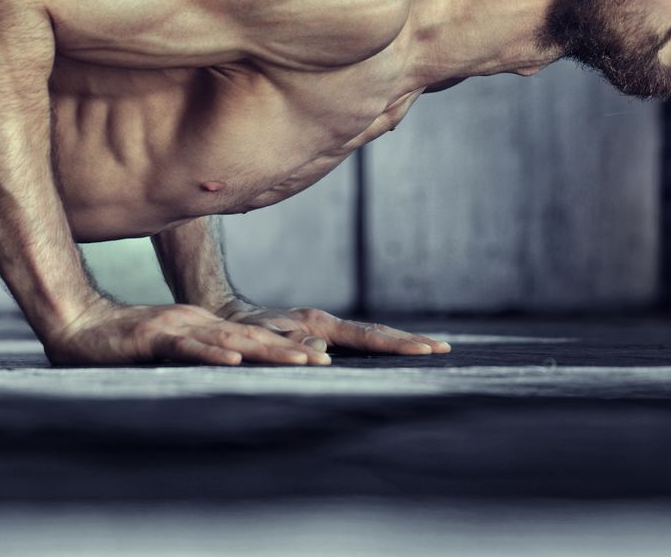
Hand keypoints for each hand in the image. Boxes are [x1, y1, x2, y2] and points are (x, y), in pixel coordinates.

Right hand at [42, 300, 332, 366]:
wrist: (75, 325)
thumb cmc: (118, 342)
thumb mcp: (166, 348)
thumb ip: (194, 353)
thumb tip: (226, 365)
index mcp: (202, 328)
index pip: (251, 339)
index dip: (285, 347)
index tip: (319, 358)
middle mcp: (196, 324)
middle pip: (251, 338)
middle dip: (289, 350)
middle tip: (326, 361)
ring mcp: (177, 328)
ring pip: (229, 340)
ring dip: (266, 351)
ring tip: (299, 361)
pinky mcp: (153, 337)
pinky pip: (186, 346)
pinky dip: (210, 352)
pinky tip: (233, 359)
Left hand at [215, 301, 451, 357]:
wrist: (227, 317)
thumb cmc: (241, 332)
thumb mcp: (261, 338)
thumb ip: (289, 344)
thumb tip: (323, 352)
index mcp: (320, 323)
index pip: (367, 336)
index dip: (397, 344)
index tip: (425, 350)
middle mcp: (328, 323)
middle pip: (377, 332)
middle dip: (410, 341)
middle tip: (443, 350)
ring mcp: (327, 327)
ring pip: (371, 334)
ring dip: (401, 342)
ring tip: (431, 349)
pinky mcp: (323, 333)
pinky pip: (359, 340)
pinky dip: (382, 344)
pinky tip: (395, 350)